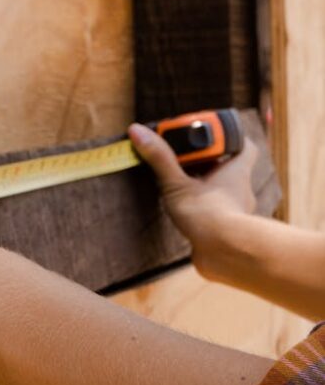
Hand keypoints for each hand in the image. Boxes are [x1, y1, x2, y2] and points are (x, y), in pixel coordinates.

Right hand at [127, 123, 257, 277]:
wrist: (223, 253)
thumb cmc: (208, 215)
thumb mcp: (176, 183)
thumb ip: (159, 158)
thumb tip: (139, 131)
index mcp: (236, 170)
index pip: (244, 146)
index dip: (231, 139)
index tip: (213, 137)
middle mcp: (241, 189)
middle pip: (230, 169)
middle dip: (211, 165)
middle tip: (189, 161)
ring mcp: (237, 212)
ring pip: (224, 193)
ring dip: (208, 189)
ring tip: (185, 189)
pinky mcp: (227, 231)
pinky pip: (218, 215)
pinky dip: (206, 212)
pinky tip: (190, 216)